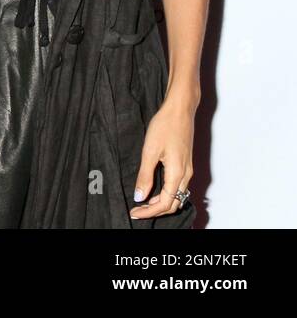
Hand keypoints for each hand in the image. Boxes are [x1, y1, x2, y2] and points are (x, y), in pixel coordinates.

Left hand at [130, 98, 194, 218]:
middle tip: (137, 210)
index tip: (134, 213)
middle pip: (174, 203)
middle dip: (155, 210)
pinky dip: (166, 193)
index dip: (149, 211)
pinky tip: (154, 189)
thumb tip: (139, 196)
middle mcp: (186, 174)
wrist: (180, 110)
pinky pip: (178, 186)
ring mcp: (187, 169)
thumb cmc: (165, 126)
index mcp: (177, 173)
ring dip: (161, 202)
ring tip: (142, 202)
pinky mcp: (185, 164)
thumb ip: (145, 175)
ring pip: (177, 196)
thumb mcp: (149, 151)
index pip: (165, 203)